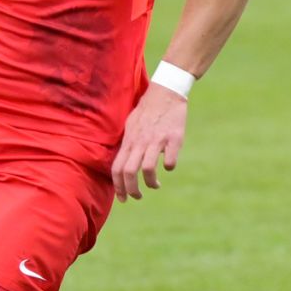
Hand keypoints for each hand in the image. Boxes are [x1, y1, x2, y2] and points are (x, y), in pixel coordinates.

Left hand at [111, 82, 186, 202]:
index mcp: (129, 140)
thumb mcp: (130, 126)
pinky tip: (169, 165)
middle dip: (132, 190)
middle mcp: (140, 142)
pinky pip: (170, 160)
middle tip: (137, 196)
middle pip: (130, 172)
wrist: (166, 92)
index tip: (123, 198)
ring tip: (155, 185)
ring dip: (151, 183)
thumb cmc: (147, 110)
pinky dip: (169, 166)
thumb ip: (126, 145)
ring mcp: (157, 140)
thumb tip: (121, 164)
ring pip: (148, 169)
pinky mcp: (174, 138)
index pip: (117, 168)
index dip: (118, 187)